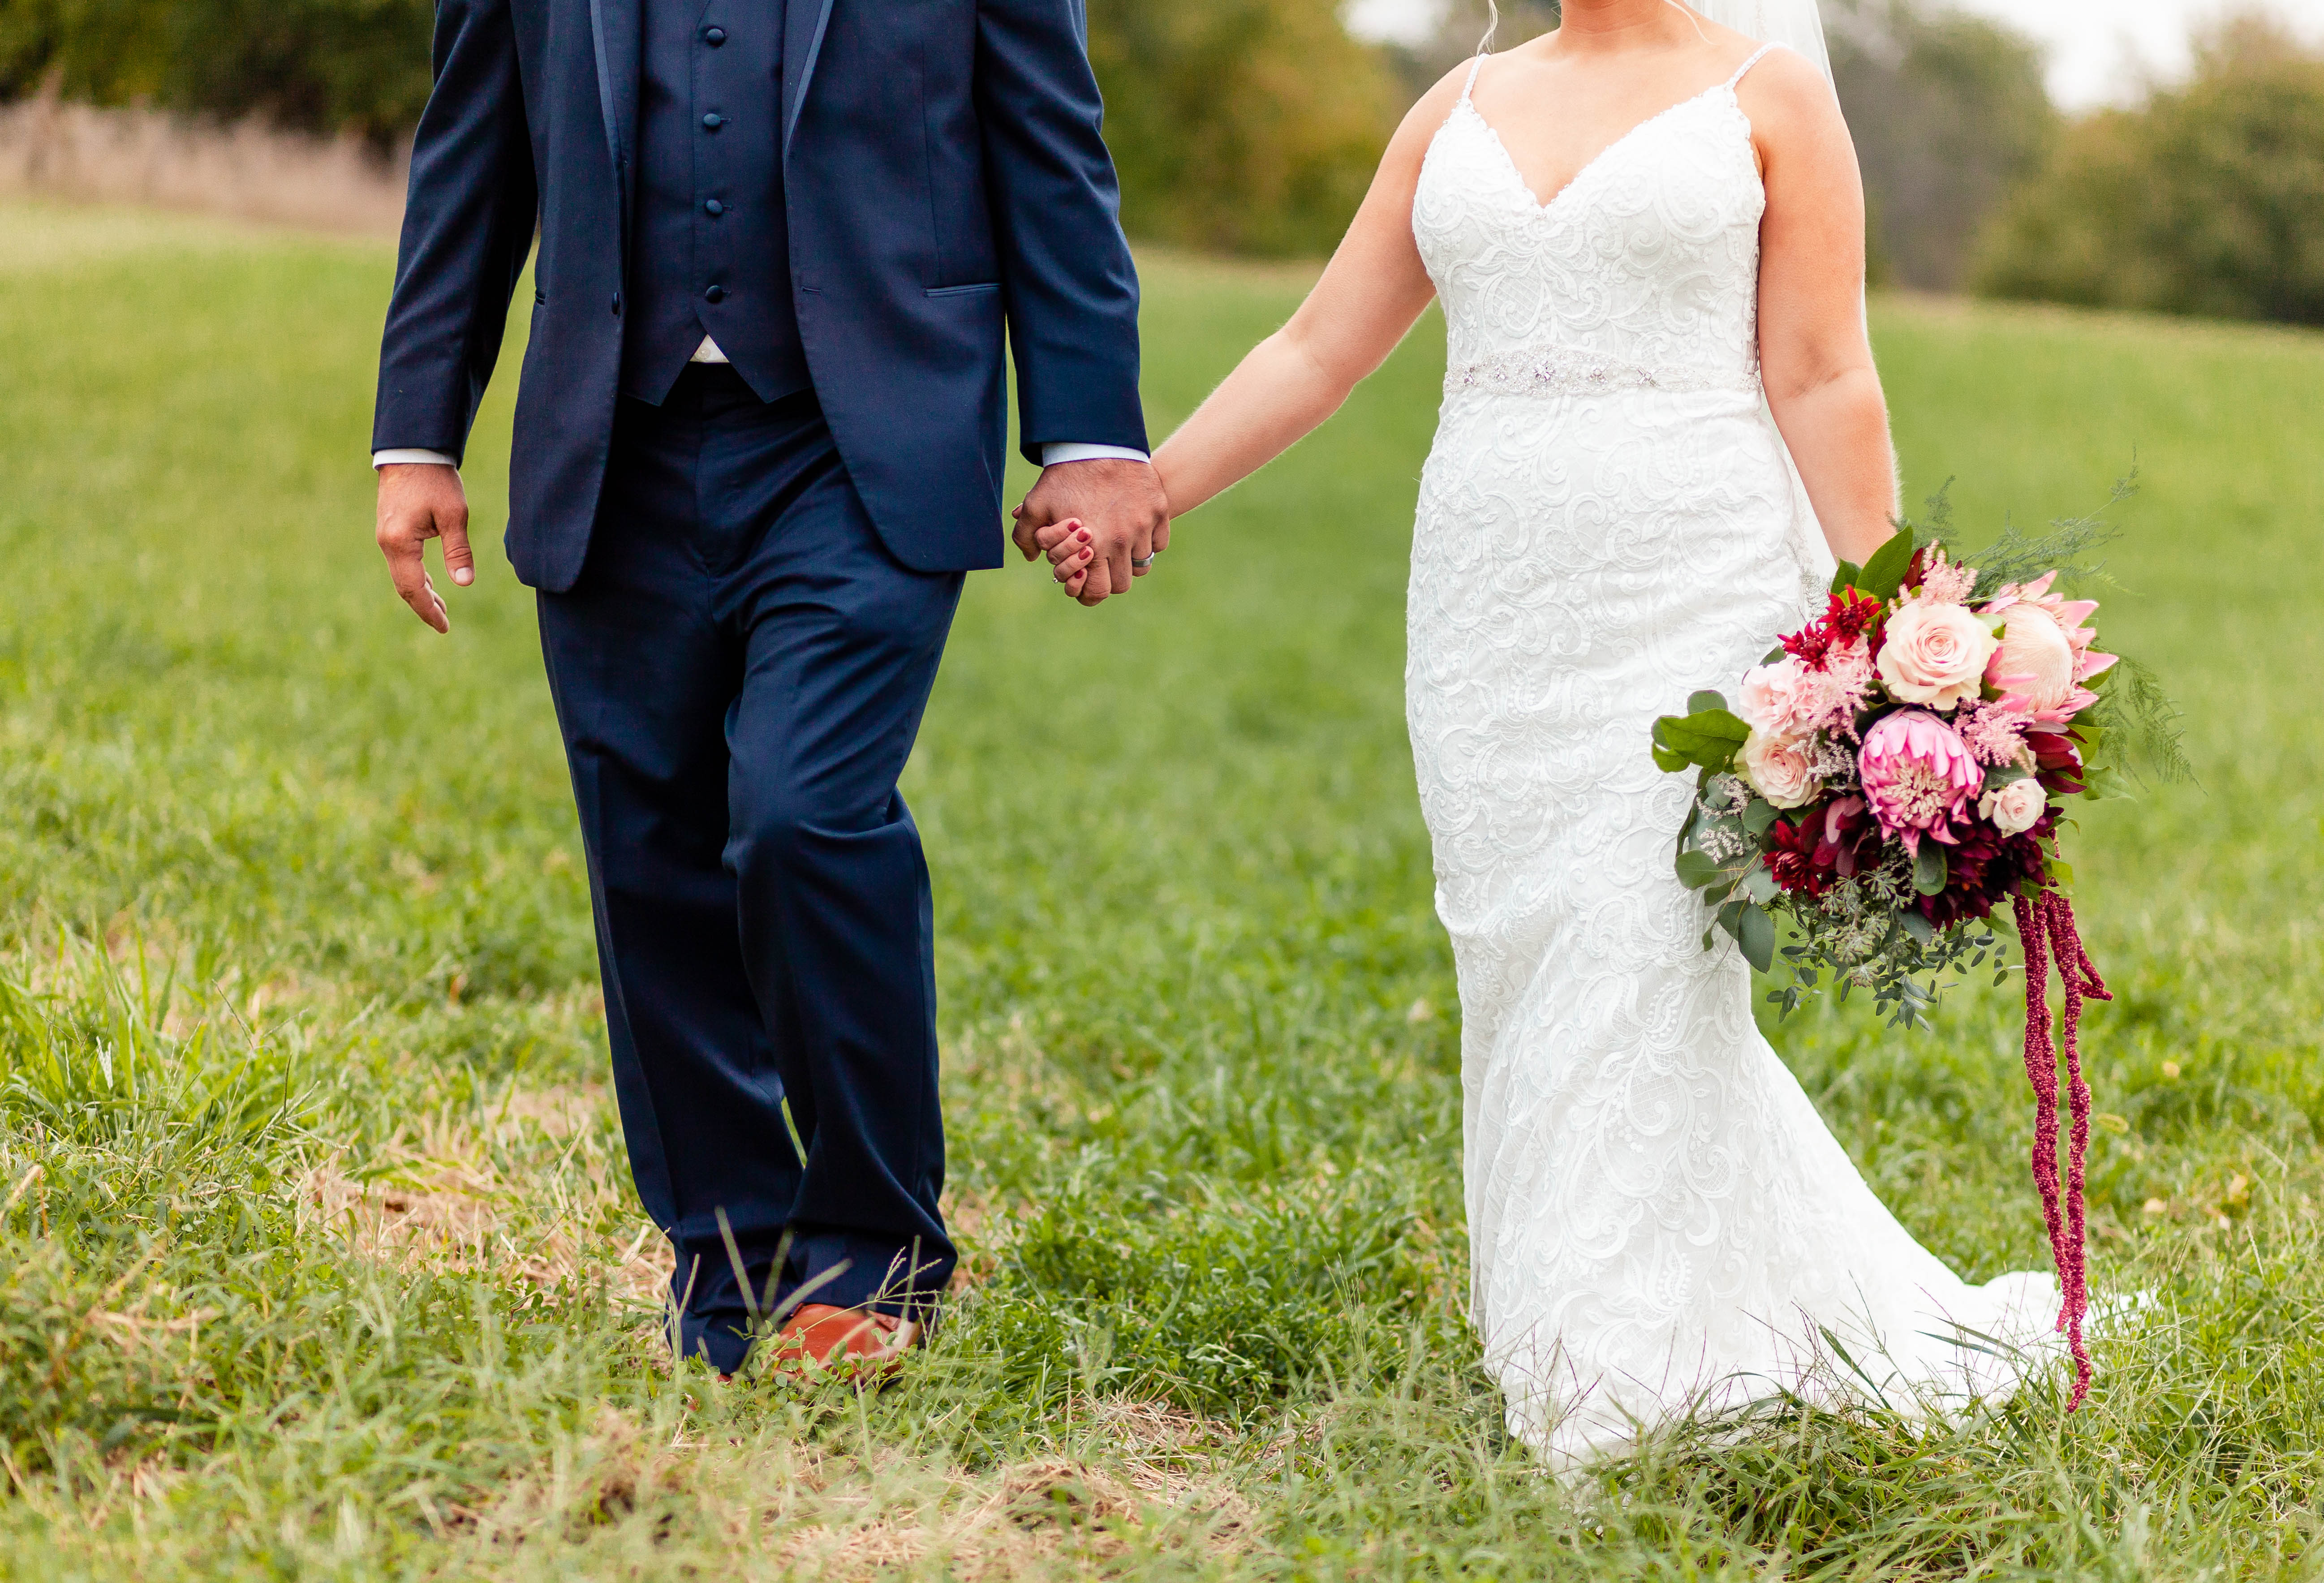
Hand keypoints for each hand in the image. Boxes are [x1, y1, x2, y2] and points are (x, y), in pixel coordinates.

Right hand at [376, 462, 473, 633]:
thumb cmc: (436, 480)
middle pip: (404, 586)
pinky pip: (401, 561)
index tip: (444, 627)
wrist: (412, 450)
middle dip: (424, 605)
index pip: (413, 588)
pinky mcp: (390, 529)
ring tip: (441, 607)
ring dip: (421, 591)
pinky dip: (415, 576)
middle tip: (444, 623)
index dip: (429, 610)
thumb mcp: (454, 515)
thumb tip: (465, 583)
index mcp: (400, 542)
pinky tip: (430, 582)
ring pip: (401, 574)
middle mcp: (387, 542)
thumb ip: (459, 550)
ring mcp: (386, 536)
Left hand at [1010, 457, 1167, 605]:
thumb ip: (1026, 535)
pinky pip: (1158, 543)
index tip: (1085, 583)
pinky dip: (1147, 542)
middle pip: (1122, 584)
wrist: (1099, 440)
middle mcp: (1123, 540)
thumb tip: (1032, 558)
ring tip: (1114, 545)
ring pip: (1142, 564)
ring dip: (1128, 561)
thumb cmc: (1065, 475)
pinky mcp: (1160, 510)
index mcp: (1093, 545)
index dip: (1089, 594)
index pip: (1098, 591)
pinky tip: (1132, 529)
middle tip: (1099, 564)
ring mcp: (1145, 526)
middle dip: (1108, 579)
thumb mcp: (1036, 503)